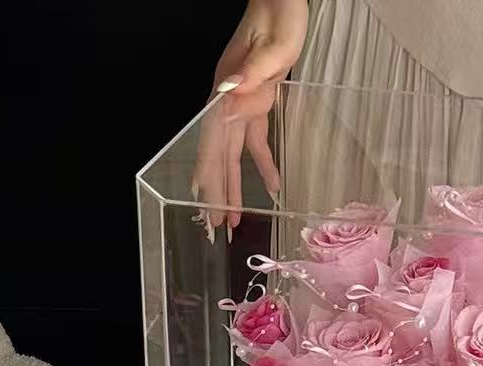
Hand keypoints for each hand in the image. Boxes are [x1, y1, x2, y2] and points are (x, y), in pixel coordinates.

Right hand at [193, 0, 308, 234]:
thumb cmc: (278, 16)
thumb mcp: (270, 45)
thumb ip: (251, 73)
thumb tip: (227, 98)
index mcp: (225, 89)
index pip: (212, 140)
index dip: (207, 173)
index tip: (203, 202)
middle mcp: (228, 100)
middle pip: (218, 155)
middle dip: (215, 191)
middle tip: (213, 227)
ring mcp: (241, 102)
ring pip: (234, 154)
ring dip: (232, 186)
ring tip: (231, 220)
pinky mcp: (258, 100)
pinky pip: (257, 140)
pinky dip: (263, 164)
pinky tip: (272, 186)